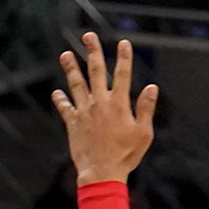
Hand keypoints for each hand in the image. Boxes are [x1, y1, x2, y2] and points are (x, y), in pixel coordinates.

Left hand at [54, 33, 157, 187]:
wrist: (101, 173)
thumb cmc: (126, 156)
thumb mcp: (143, 133)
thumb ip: (146, 109)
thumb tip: (152, 87)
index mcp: (119, 104)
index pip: (123, 74)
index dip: (124, 57)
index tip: (123, 43)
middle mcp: (100, 103)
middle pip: (96, 72)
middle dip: (93, 52)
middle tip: (88, 36)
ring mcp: (84, 112)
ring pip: (76, 85)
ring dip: (71, 68)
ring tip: (65, 54)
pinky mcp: (73, 124)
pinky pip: (65, 108)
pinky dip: (60, 100)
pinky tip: (56, 92)